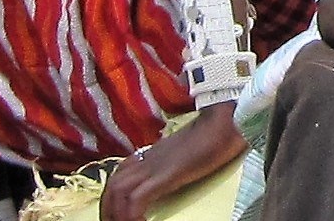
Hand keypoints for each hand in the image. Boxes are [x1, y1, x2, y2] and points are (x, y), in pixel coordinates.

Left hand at [103, 107, 246, 220]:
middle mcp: (146, 159)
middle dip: (108, 209)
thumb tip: (173, 176)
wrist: (225, 121)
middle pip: (113, 185)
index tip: (116, 214)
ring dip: (117, 213)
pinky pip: (138, 198)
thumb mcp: (186, 153)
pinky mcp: (164, 175)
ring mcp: (154, 166)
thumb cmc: (214, 136)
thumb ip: (173, 163)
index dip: (113, 198)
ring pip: (118, 192)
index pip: (119, 176)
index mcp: (150, 155)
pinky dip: (133, 214)